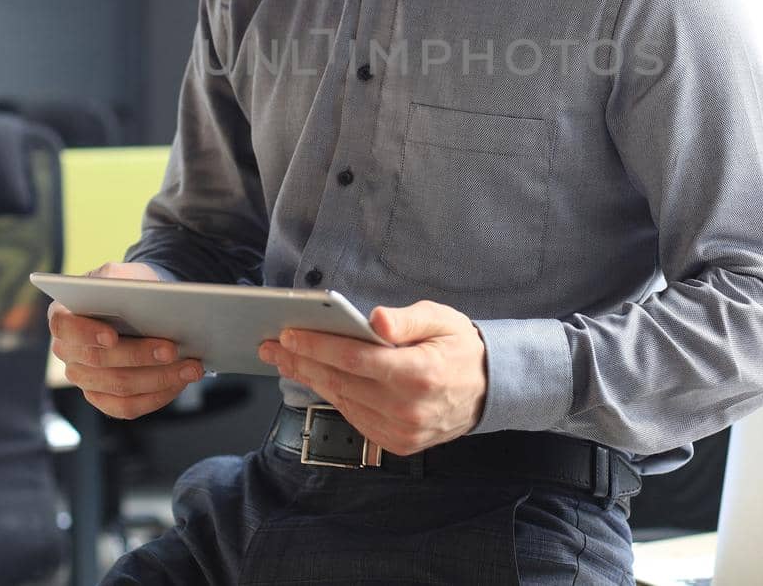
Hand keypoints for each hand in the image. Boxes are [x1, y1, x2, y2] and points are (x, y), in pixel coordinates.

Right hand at [47, 262, 203, 418]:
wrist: (144, 304)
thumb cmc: (130, 285)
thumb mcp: (122, 273)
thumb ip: (118, 279)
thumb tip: (130, 293)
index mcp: (63, 316)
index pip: (64, 327)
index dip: (85, 334)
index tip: (112, 336)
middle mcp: (68, 351)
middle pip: (98, 362)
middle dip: (139, 356)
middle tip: (172, 350)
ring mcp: (84, 378)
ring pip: (118, 387)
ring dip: (158, 378)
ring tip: (191, 367)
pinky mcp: (104, 398)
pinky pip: (127, 407)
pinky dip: (157, 396)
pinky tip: (180, 383)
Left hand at [259, 299, 487, 455]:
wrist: (490, 389)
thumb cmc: (460, 347)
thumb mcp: (442, 319)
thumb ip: (407, 319)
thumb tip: (376, 319)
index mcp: (419, 374)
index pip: (356, 358)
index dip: (319, 346)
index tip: (289, 334)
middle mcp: (408, 408)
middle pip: (342, 382)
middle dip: (302, 362)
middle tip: (273, 347)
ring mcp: (403, 431)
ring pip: (344, 402)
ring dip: (311, 380)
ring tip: (287, 360)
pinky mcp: (399, 443)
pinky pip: (355, 419)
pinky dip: (334, 398)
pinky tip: (317, 380)